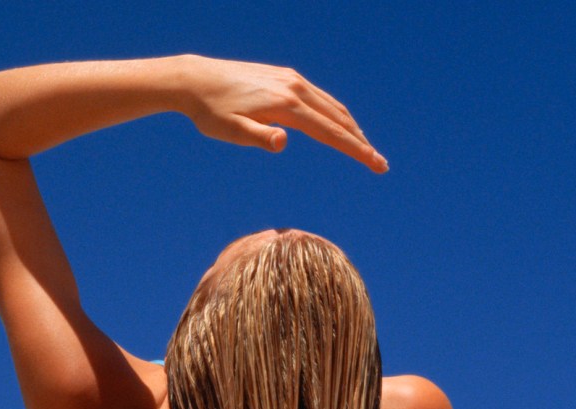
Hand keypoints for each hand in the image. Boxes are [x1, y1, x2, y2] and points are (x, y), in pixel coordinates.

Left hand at [177, 55, 388, 173]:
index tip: (378, 165)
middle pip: (339, 118)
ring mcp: (292, 79)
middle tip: (380, 164)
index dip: (357, 150)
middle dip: (361, 142)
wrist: (195, 80)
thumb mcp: (230, 131)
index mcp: (287, 106)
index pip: (331, 132)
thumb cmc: (210, 112)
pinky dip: (335, 113)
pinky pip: (320, 97)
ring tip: (363, 148)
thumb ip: (258, 138)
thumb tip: (283, 142)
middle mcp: (295, 88)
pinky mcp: (285, 76)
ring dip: (351, 127)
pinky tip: (337, 124)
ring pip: (332, 105)